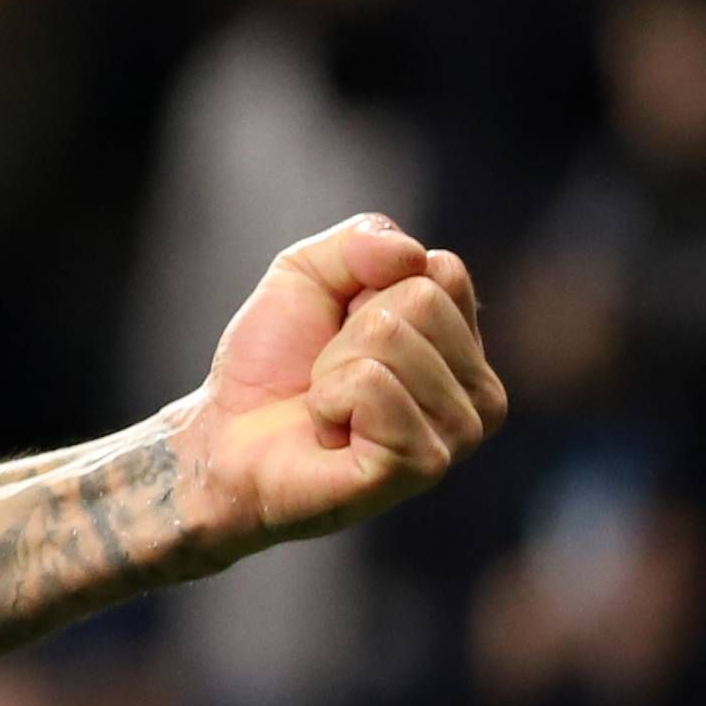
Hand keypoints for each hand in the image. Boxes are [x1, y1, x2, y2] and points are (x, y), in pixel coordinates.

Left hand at [178, 218, 504, 557]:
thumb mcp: (308, 274)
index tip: (344, 332)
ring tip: (329, 406)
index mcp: (466, 348)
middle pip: (422, 300)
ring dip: (333, 368)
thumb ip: (363, 240)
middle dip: (349, 330)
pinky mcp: (420, 465)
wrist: (226, 440)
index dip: (369, 289)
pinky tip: (329, 433)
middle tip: (329, 376)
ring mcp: (457, 436)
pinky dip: (328, 399)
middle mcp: (480, 395)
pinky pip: (371, 384)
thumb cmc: (275, 364)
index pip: (444, 271)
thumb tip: (415, 256)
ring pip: (391, 338)